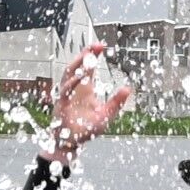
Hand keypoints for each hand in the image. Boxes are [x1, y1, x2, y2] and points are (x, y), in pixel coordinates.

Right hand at [49, 44, 130, 158]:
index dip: (93, 56)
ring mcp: (67, 95)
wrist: (70, 143)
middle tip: (95, 45)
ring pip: (69, 74)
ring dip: (78, 63)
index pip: (89, 68)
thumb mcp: (106, 115)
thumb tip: (128, 88)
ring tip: (87, 55)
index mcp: (86, 89)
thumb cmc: (86, 130)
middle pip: (78, 66)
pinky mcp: (61, 103)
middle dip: (85, 54)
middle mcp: (75, 89)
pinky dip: (73, 82)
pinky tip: (81, 76)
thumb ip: (116, 102)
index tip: (100, 46)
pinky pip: (65, 90)